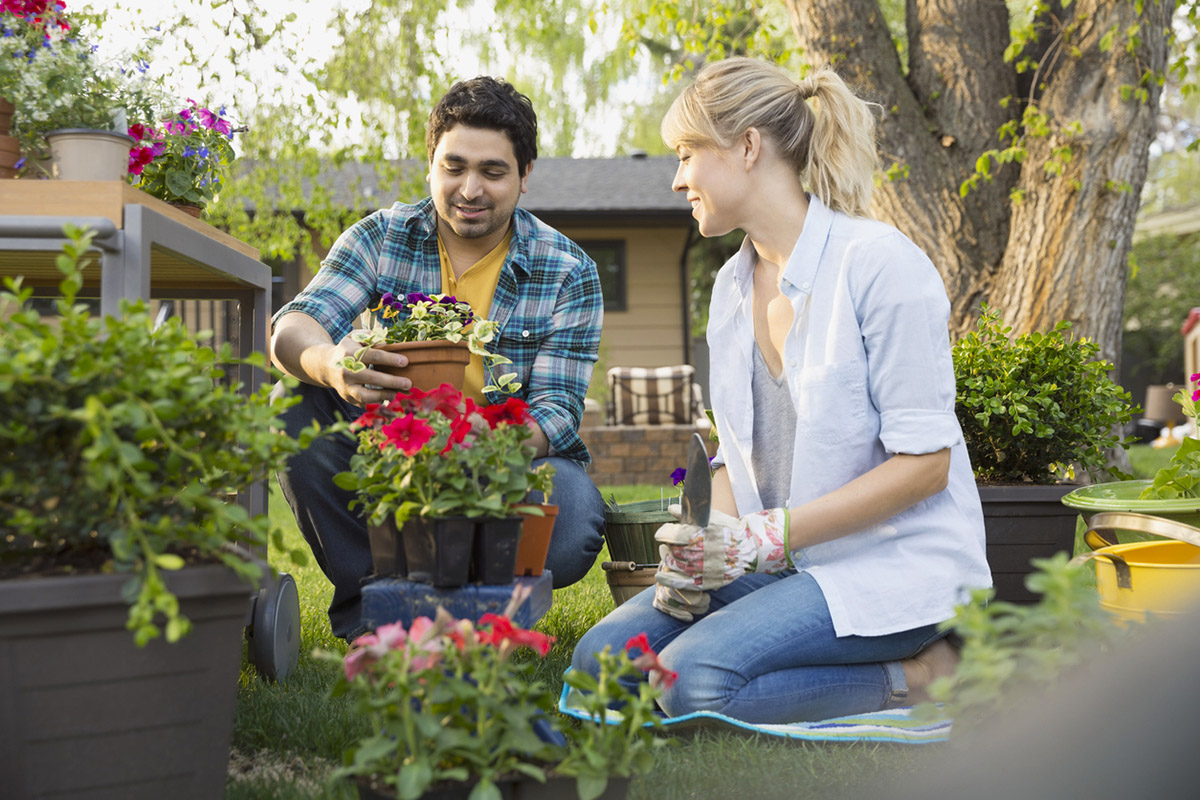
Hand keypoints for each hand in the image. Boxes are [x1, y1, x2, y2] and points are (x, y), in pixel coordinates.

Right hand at [328, 330, 410, 406]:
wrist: (326, 366)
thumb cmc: (347, 350)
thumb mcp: (355, 337)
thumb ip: (370, 337)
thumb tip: (386, 343)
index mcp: (350, 353)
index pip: (374, 356)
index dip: (391, 359)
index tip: (405, 362)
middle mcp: (347, 371)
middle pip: (372, 378)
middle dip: (392, 381)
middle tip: (408, 383)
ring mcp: (346, 386)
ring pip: (366, 395)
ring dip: (384, 395)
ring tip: (397, 392)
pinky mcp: (347, 397)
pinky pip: (363, 403)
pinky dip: (377, 402)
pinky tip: (387, 397)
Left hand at [654, 508, 791, 589]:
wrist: (747, 548)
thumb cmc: (728, 530)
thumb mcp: (711, 517)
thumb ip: (689, 514)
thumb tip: (670, 508)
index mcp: (698, 535)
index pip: (670, 535)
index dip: (663, 533)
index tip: (662, 533)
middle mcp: (696, 552)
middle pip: (671, 550)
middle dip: (667, 545)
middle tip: (668, 543)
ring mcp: (699, 568)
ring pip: (673, 565)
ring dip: (667, 559)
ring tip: (668, 555)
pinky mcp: (703, 581)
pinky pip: (680, 583)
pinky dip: (667, 579)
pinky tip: (659, 576)